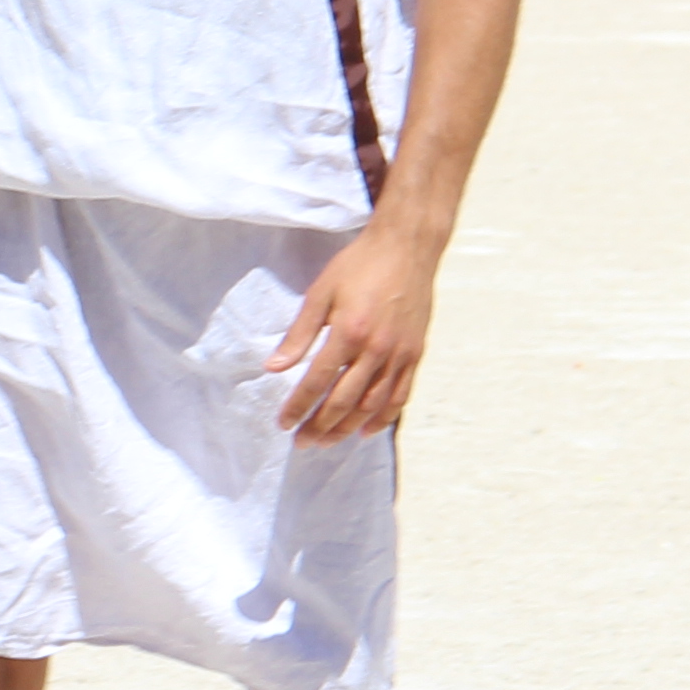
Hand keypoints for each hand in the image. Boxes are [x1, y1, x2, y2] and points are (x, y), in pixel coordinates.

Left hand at [266, 226, 439, 439]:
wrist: (407, 247)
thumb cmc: (359, 265)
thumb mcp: (321, 292)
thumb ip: (299, 333)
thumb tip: (273, 367)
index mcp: (348, 332)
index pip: (317, 382)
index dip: (298, 406)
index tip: (283, 423)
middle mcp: (376, 349)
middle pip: (344, 400)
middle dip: (321, 426)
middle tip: (302, 442)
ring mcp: (400, 354)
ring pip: (373, 404)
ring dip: (348, 428)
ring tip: (328, 442)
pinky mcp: (416, 354)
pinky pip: (400, 395)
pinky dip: (384, 417)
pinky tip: (367, 430)